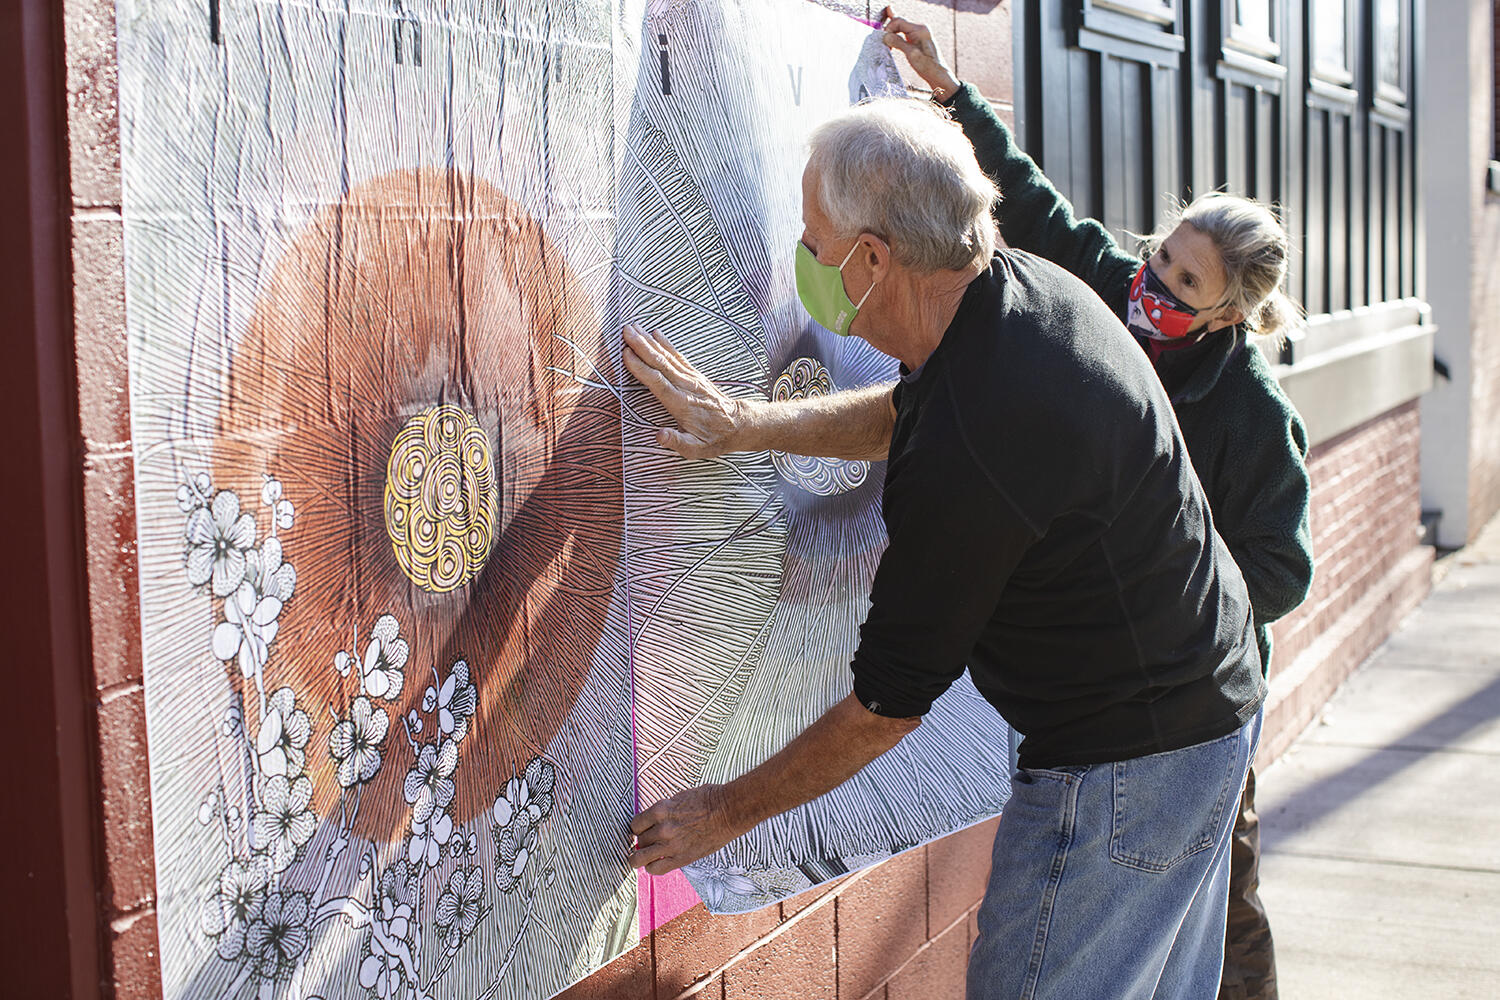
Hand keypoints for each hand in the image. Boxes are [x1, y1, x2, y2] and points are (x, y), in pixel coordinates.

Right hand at [622, 323, 751, 457]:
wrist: (738, 424)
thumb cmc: (714, 438)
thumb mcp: (696, 449)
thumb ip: (677, 442)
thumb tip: (659, 435)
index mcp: (680, 404)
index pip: (657, 382)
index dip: (641, 367)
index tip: (626, 353)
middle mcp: (685, 387)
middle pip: (660, 363)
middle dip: (641, 346)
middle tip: (625, 330)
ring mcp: (691, 378)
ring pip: (667, 356)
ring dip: (649, 341)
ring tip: (634, 327)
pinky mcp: (695, 374)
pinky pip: (678, 356)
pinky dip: (666, 344)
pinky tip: (656, 334)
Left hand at [629, 783, 742, 874]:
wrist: (728, 811)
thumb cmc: (708, 800)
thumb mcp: (679, 798)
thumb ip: (664, 810)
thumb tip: (654, 819)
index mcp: (661, 810)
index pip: (635, 824)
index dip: (638, 828)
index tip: (642, 831)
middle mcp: (662, 828)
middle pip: (639, 841)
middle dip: (642, 842)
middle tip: (648, 843)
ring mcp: (671, 845)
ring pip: (640, 858)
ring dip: (640, 858)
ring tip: (643, 858)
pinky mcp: (681, 858)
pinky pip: (656, 869)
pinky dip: (652, 868)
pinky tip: (656, 863)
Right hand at [880, 9, 960, 100]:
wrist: (938, 74)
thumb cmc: (928, 66)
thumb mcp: (911, 54)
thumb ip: (898, 43)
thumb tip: (885, 36)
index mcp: (920, 29)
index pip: (899, 21)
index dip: (889, 29)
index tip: (884, 40)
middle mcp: (920, 28)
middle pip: (899, 22)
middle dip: (890, 31)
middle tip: (885, 43)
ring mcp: (919, 33)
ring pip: (900, 27)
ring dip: (892, 34)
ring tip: (888, 44)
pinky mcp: (917, 38)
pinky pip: (904, 32)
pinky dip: (896, 33)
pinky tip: (891, 30)